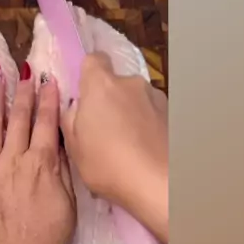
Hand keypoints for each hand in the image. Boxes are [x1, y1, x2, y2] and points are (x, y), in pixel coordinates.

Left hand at [0, 63, 75, 243]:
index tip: (47, 79)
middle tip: (23, 71)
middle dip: (22, 92)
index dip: (47, 99)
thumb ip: (62, 168)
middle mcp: (13, 159)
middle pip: (18, 118)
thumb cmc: (50, 240)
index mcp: (42, 163)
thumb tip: (61, 139)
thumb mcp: (69, 202)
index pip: (46, 123)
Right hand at [61, 53, 167, 241]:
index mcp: (101, 84)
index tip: (84, 96)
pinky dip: (148, 126)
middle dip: (109, 100)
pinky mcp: (173, 114)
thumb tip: (76, 106)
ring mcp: (156, 97)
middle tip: (102, 130)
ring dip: (130, 113)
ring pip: (136, 99)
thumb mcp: (74, 146)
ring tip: (128, 145)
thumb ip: (70, 118)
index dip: (88, 74)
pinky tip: (145, 150)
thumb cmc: (108, 164)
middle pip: (115, 83)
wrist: (160, 184)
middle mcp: (131, 82)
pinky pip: (153, 114)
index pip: (93, 59)